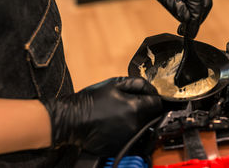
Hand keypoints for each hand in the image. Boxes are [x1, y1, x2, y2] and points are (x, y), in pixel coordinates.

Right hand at [42, 77, 161, 155]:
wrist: (71, 120)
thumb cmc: (90, 101)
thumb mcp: (114, 83)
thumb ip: (137, 84)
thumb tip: (152, 89)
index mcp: (135, 108)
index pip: (157, 104)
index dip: (153, 98)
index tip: (146, 97)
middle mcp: (134, 125)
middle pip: (151, 116)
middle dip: (145, 109)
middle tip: (129, 104)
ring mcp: (128, 137)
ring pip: (142, 126)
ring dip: (136, 119)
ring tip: (119, 113)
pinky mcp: (121, 145)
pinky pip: (131, 136)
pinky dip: (127, 129)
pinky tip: (114, 124)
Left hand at [119, 0, 211, 37]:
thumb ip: (171, 3)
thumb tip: (185, 19)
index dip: (194, 16)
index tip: (189, 31)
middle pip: (204, 1)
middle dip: (196, 19)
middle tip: (186, 34)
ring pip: (203, 2)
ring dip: (195, 17)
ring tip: (184, 30)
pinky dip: (193, 10)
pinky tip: (184, 20)